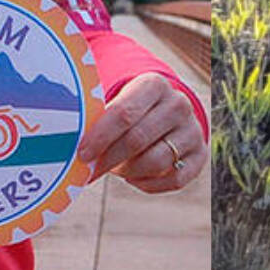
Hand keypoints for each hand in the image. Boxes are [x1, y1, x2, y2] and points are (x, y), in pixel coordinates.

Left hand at [77, 73, 205, 191]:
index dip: (100, 137)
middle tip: (91, 170)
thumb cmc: (131, 111)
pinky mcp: (200, 154)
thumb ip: (99, 118)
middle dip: (110, 159)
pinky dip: (148, 184)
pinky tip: (134, 177)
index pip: (124, 113)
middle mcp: (179, 104)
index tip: (82, 154)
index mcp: (154, 84)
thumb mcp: (118, 102)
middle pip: (137, 140)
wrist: (168, 113)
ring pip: (156, 162)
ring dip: (129, 171)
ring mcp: (193, 130)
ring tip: (116, 169)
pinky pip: (174, 179)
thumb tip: (68, 145)